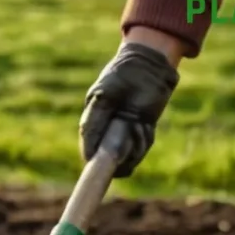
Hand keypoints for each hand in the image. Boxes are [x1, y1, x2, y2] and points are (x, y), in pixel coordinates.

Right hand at [79, 37, 180, 177]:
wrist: (146, 66)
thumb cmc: (120, 78)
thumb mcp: (102, 98)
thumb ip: (93, 125)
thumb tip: (87, 156)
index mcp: (92, 126)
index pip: (90, 154)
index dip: (95, 164)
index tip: (100, 167)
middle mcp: (106, 134)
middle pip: (111, 163)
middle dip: (121, 155)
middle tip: (128, 131)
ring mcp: (124, 136)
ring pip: (128, 159)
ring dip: (135, 146)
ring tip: (137, 124)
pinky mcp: (140, 134)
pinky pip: (140, 149)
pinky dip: (144, 141)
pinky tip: (143, 124)